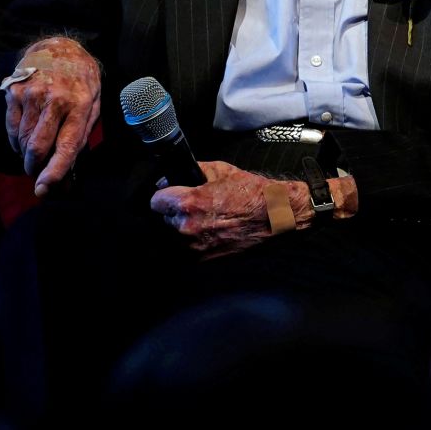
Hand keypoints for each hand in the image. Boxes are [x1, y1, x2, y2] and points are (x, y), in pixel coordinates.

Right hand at [4, 36, 100, 195]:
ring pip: (22, 140)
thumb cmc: (81, 81)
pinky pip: (11, 127)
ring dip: (26, 153)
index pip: (66, 146)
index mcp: (81, 105)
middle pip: (38, 147)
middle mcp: (55, 100)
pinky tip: (24, 138)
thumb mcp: (93, 103)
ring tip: (33, 150)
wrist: (59, 47)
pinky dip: (16, 140)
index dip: (54, 171)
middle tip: (36, 173)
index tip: (44, 188)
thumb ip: (81, 134)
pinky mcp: (15, 92)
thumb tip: (68, 168)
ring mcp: (32, 95)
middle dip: (34, 167)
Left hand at [149, 161, 298, 258]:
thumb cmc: (252, 193)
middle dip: (176, 212)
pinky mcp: (204, 259)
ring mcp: (195, 247)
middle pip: (164, 219)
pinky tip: (213, 231)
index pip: (155, 201)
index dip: (164, 196)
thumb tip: (174, 175)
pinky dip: (196, 241)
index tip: (171, 195)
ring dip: (185, 228)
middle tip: (196, 206)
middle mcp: (188, 227)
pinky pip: (188, 248)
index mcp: (189, 203)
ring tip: (207, 220)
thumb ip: (193, 171)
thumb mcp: (221, 170)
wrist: (276, 216)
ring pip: (175, 235)